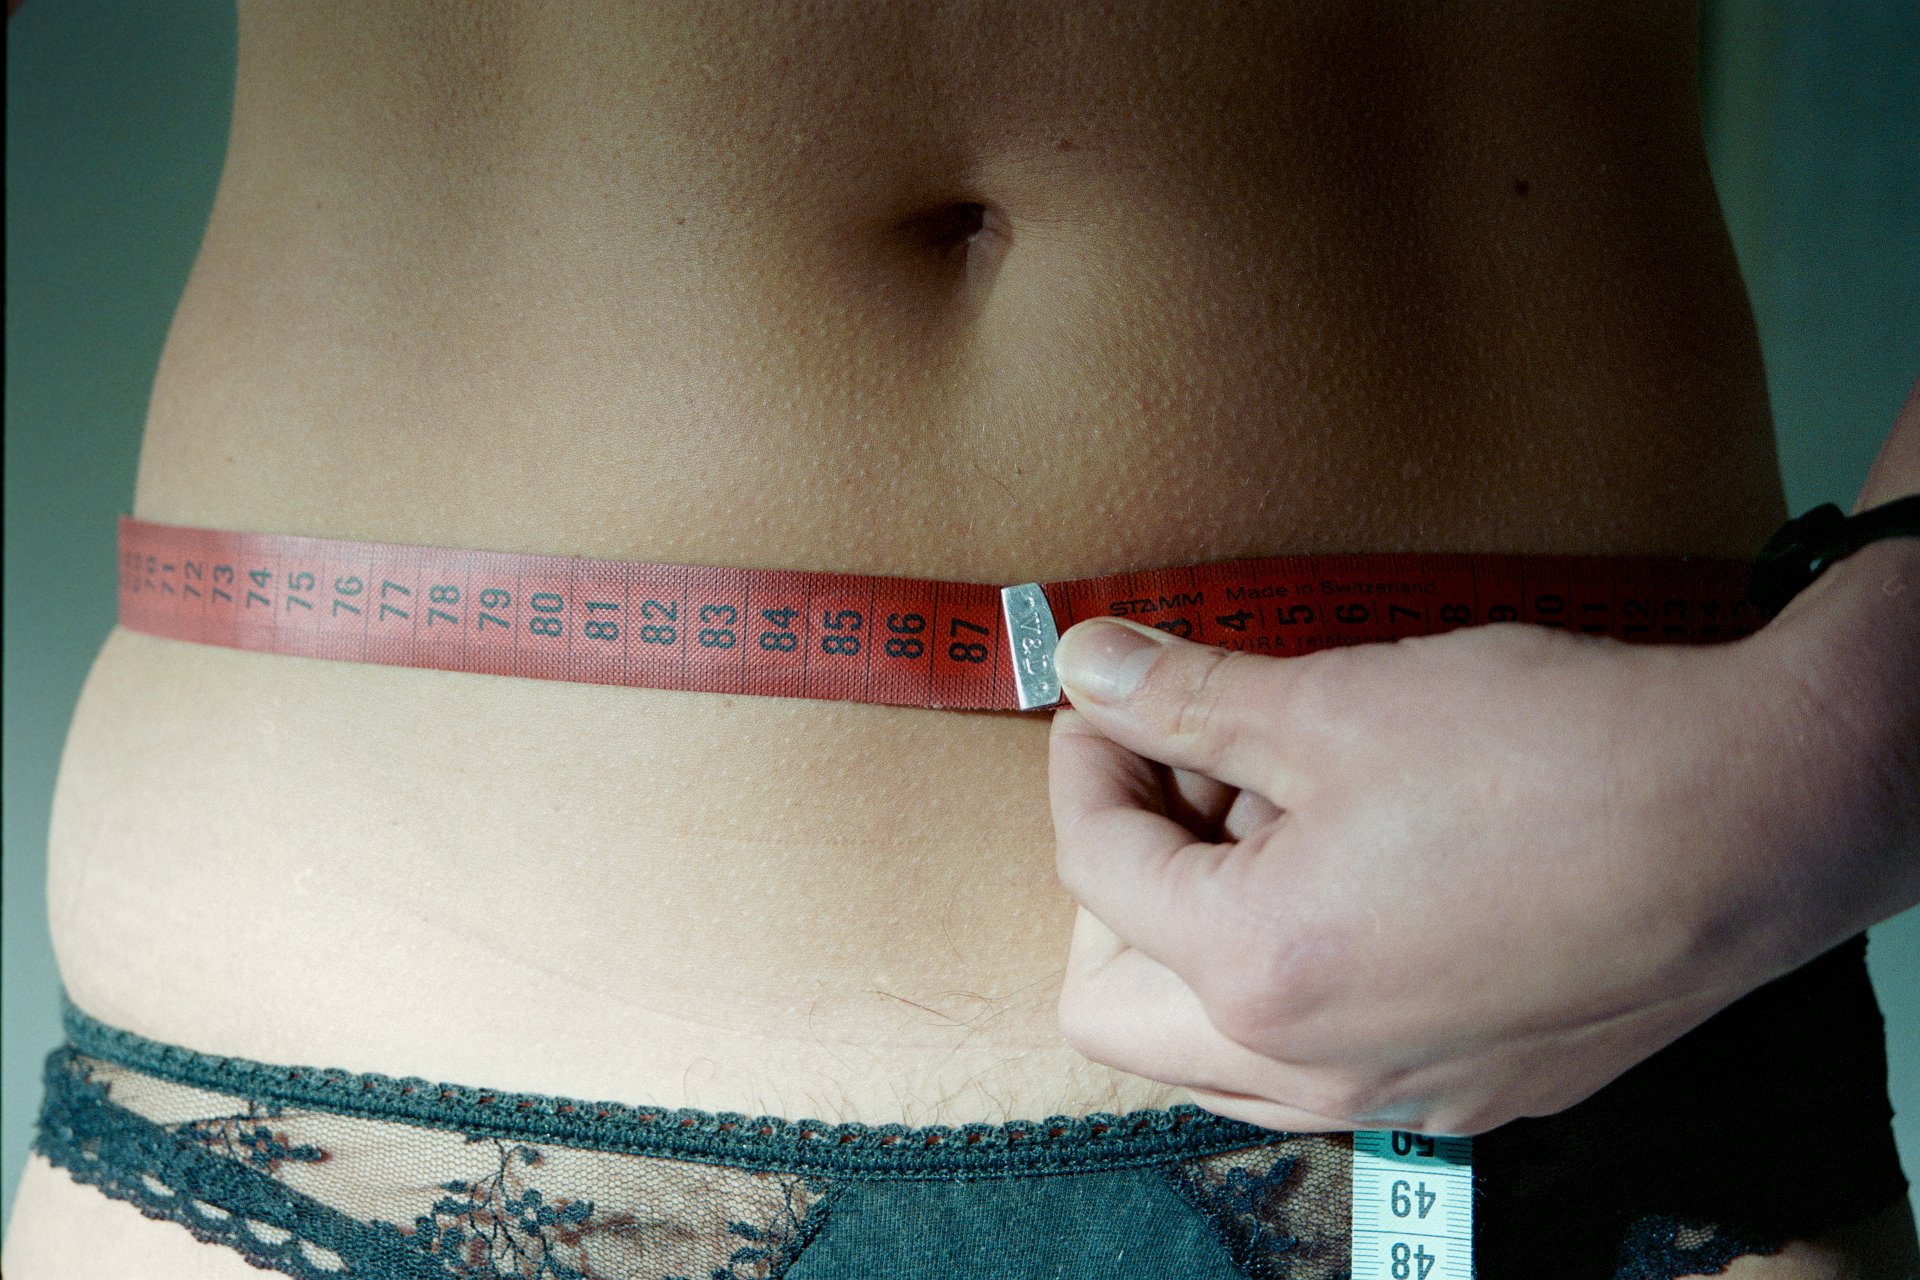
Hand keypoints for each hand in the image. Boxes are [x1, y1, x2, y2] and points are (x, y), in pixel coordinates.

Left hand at [1046, 613, 1843, 1135]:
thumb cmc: (1557, 755)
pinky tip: (1356, 878)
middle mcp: (1311, 1067)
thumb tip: (1087, 664)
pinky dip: (1291, 979)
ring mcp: (1392, 1096)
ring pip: (1208, 1051)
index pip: (1091, 871)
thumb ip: (1184, 696)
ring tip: (1269, 825)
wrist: (1759, 817)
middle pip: (1109, 1003)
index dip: (1085, 763)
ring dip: (1195, 942)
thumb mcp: (1333, 700)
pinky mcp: (1467, 1093)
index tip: (1113, 701)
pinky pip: (1316, 1063)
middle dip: (1113, 885)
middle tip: (1175, 785)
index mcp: (1256, 972)